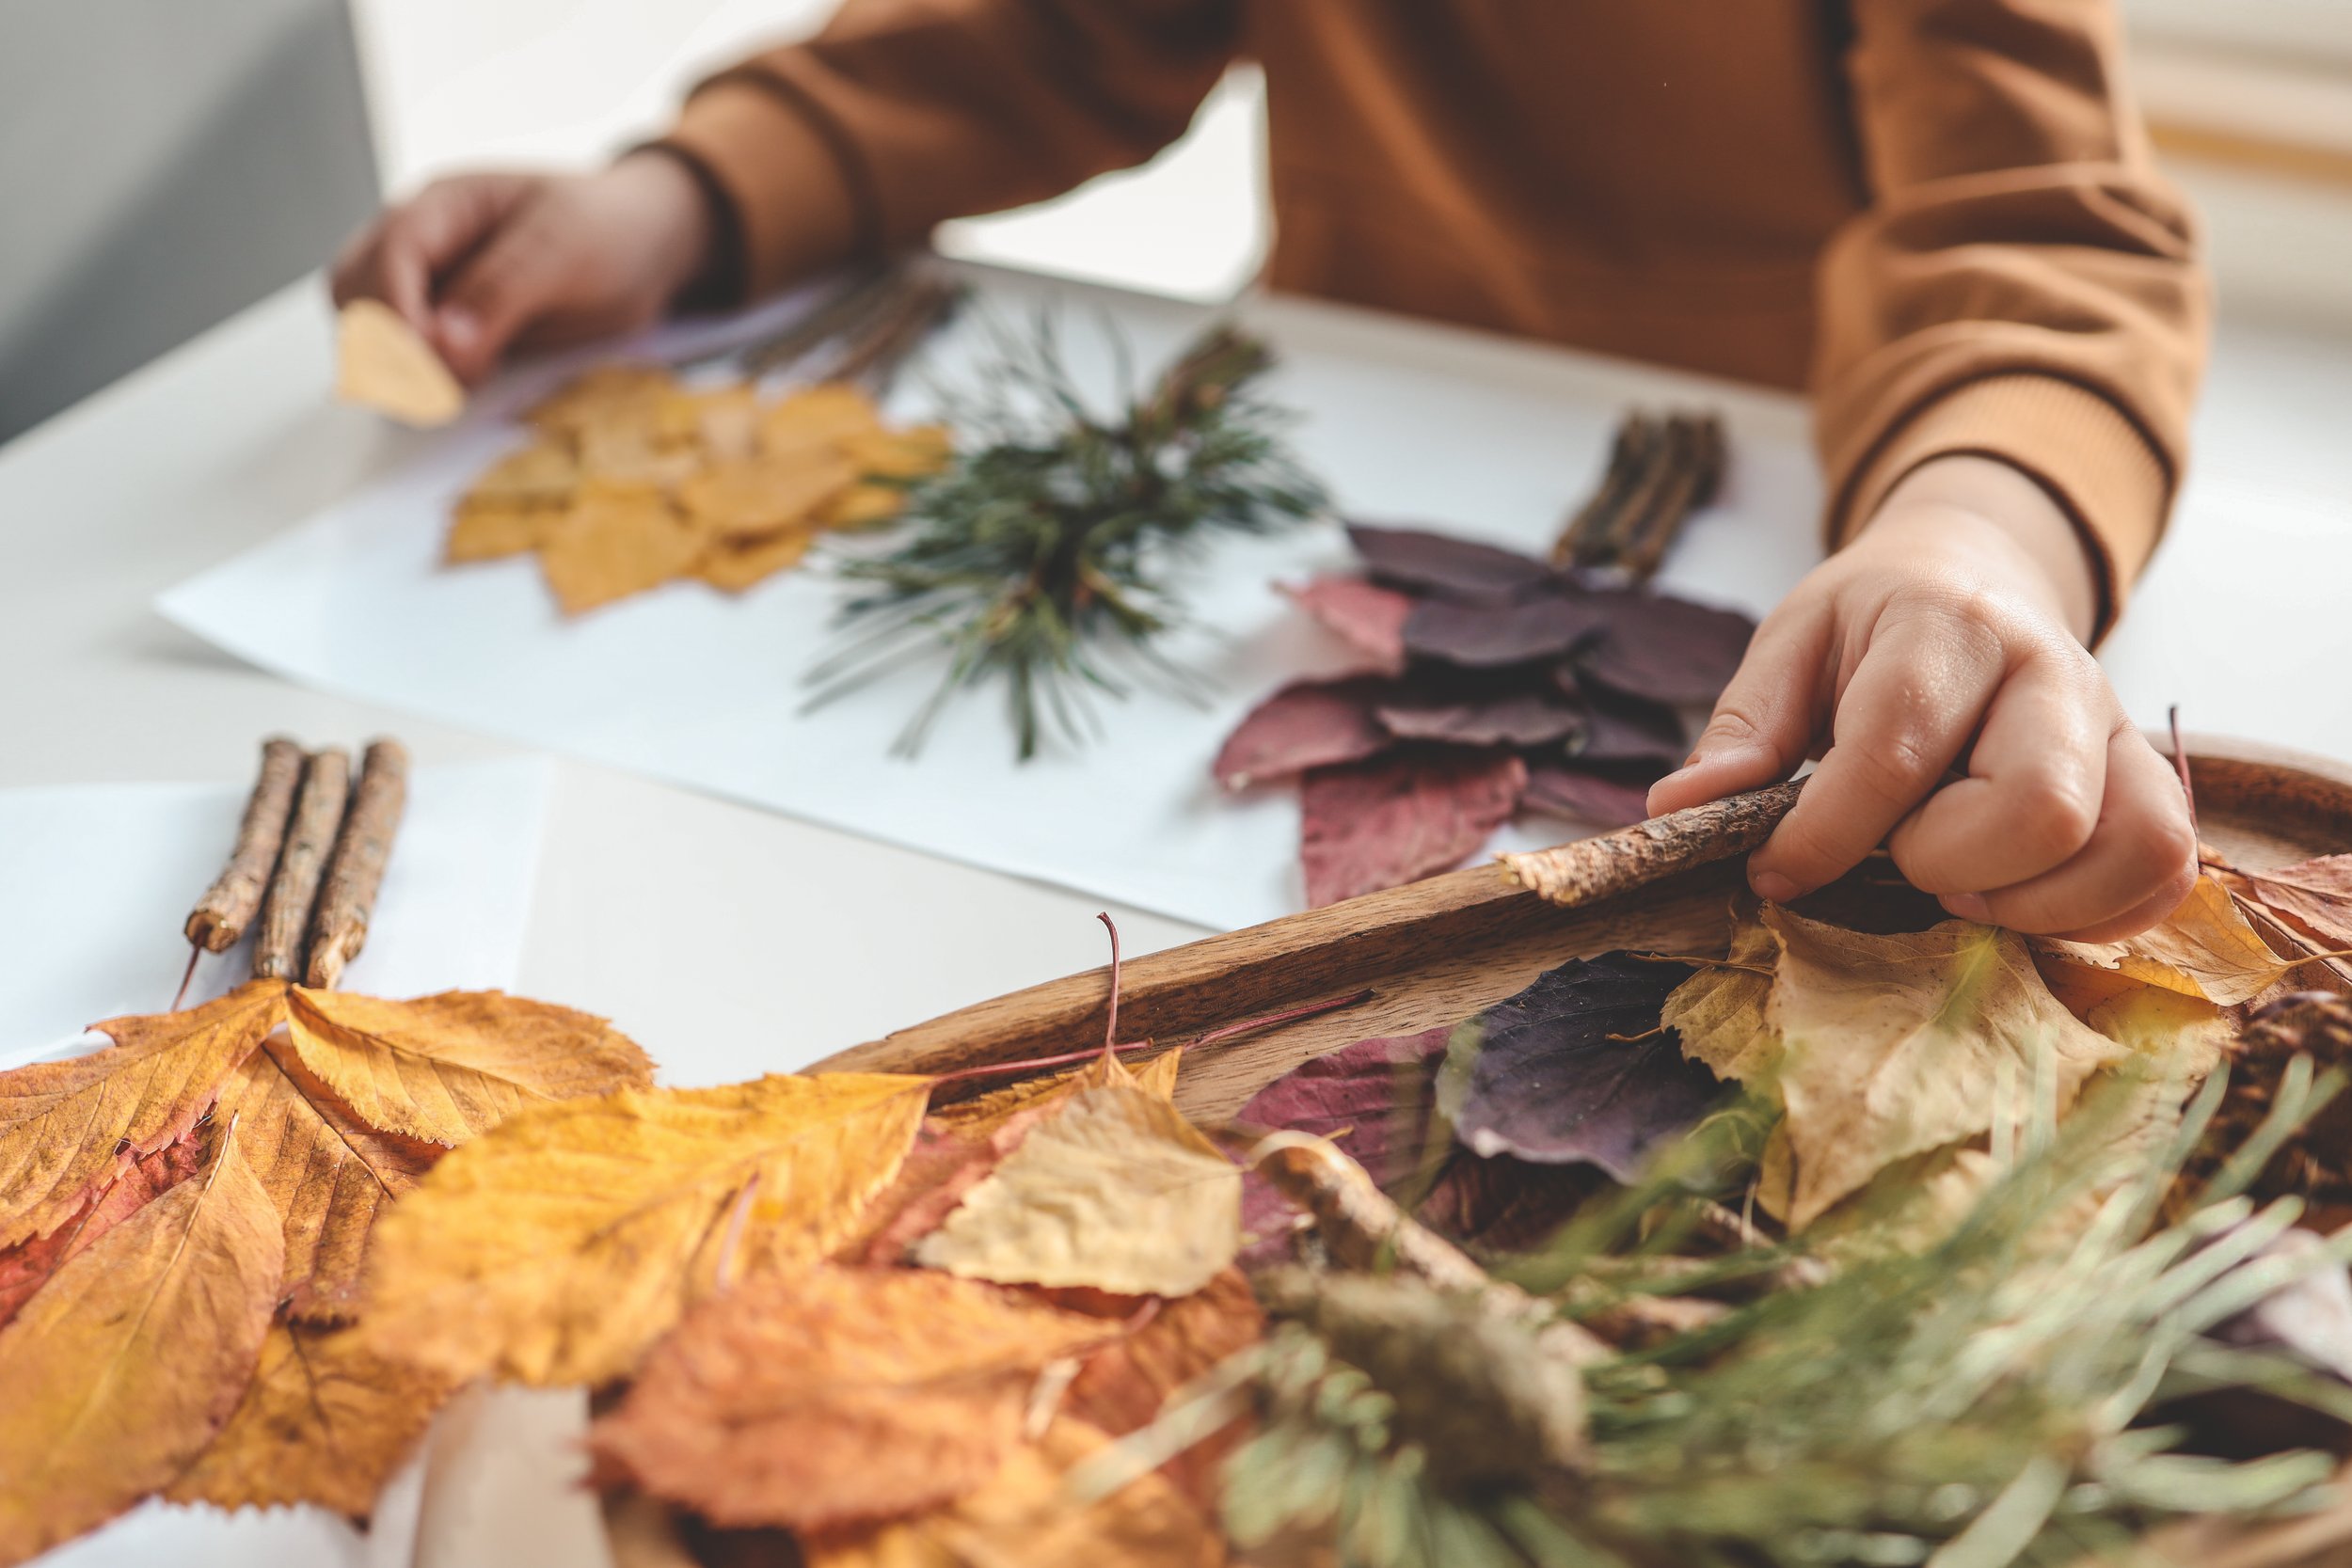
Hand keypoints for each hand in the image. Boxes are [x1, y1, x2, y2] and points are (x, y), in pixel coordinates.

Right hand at [329, 154, 713, 384]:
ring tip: (456, 389)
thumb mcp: (563, 251)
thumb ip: (500, 293)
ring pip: (368, 331)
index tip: (423, 361)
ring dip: (396, 369)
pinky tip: (460, 389)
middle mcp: (420, 246)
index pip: (390, 254)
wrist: (643, 247)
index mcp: (442, 207)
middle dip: (387, 343)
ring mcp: (427, 289)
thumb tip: (441, 345)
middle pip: (357, 294)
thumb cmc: (607, 229)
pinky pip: (407, 360)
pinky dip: (420, 381)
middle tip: (441, 387)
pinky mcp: (446, 331)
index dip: (397, 310)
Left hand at [1647, 454, 2195, 940]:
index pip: (1896, 747)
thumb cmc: (1872, 620)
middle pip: (2039, 806)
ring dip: (2032, 900)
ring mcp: (2117, 726)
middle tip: (1898, 860)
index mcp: (1945, 626)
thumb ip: (1741, 730)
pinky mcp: (2150, 776)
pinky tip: (2019, 897)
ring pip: (2128, 843)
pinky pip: (2164, 869)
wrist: (1974, 570)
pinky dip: (2096, 912)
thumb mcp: (1790, 644)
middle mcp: (2052, 671)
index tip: (1774, 872)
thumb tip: (1673, 810)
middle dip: (1947, 864)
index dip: (1828, 833)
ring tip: (1961, 884)